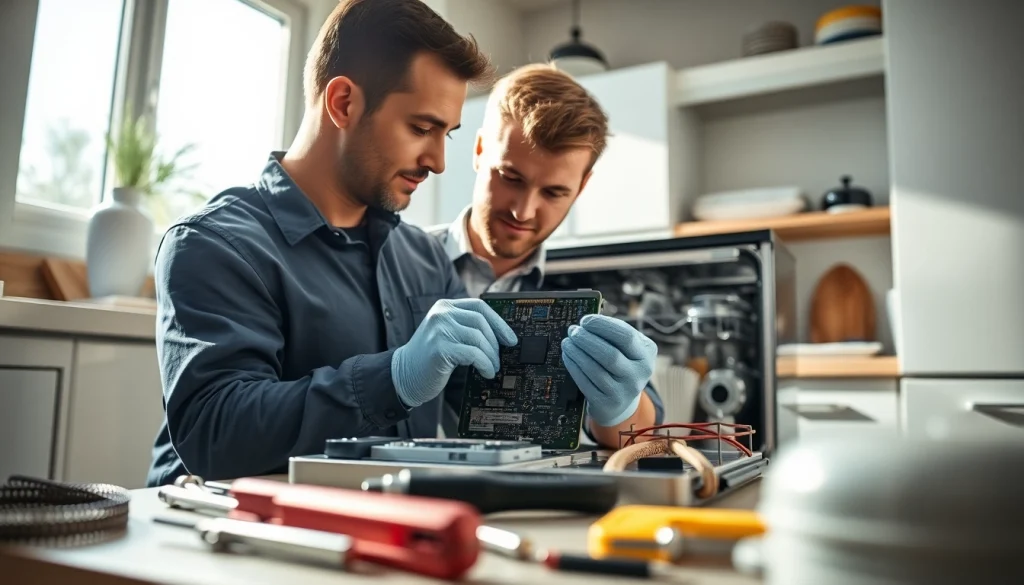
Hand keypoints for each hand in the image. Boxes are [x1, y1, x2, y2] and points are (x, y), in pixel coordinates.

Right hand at [392, 298, 517, 407]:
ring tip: (493, 367)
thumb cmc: (429, 358)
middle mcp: (441, 314)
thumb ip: (465, 327)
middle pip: (481, 322)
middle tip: (500, 357)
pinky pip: (474, 354)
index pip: (479, 306)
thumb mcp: (446, 334)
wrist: (403, 375)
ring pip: (479, 338)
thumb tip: (500, 335)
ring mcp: (440, 330)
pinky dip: (485, 364)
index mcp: (444, 306)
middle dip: (495, 342)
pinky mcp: (441, 348)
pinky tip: (487, 372)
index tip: (510, 338)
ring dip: (491, 356)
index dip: (498, 322)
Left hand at [561, 314, 656, 426]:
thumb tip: (587, 321)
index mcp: (646, 354)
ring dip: (577, 352)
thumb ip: (614, 333)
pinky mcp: (607, 404)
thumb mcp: (628, 348)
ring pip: (595, 369)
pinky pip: (586, 382)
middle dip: (587, 340)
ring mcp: (624, 391)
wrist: (622, 401)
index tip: (585, 320)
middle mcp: (639, 374)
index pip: (626, 336)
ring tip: (567, 342)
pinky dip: (574, 367)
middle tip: (573, 331)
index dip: (602, 326)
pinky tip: (568, 357)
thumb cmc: (621, 365)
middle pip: (610, 354)